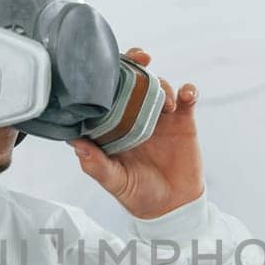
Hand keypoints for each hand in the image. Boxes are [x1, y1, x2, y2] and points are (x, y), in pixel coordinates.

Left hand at [71, 48, 204, 219]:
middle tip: (141, 57)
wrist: (174, 207)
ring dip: (163, 86)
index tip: (108, 64)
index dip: (107, 75)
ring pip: (160, 86)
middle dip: (136, 62)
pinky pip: (187, 98)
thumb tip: (75, 143)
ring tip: (166, 104)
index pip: (107, 94)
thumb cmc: (138, 196)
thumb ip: (96, 165)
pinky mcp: (183, 121)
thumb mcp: (115, 183)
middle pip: (135, 80)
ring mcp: (160, 117)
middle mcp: (135, 116)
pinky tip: (187, 96)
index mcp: (114, 127)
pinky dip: (188, 91)